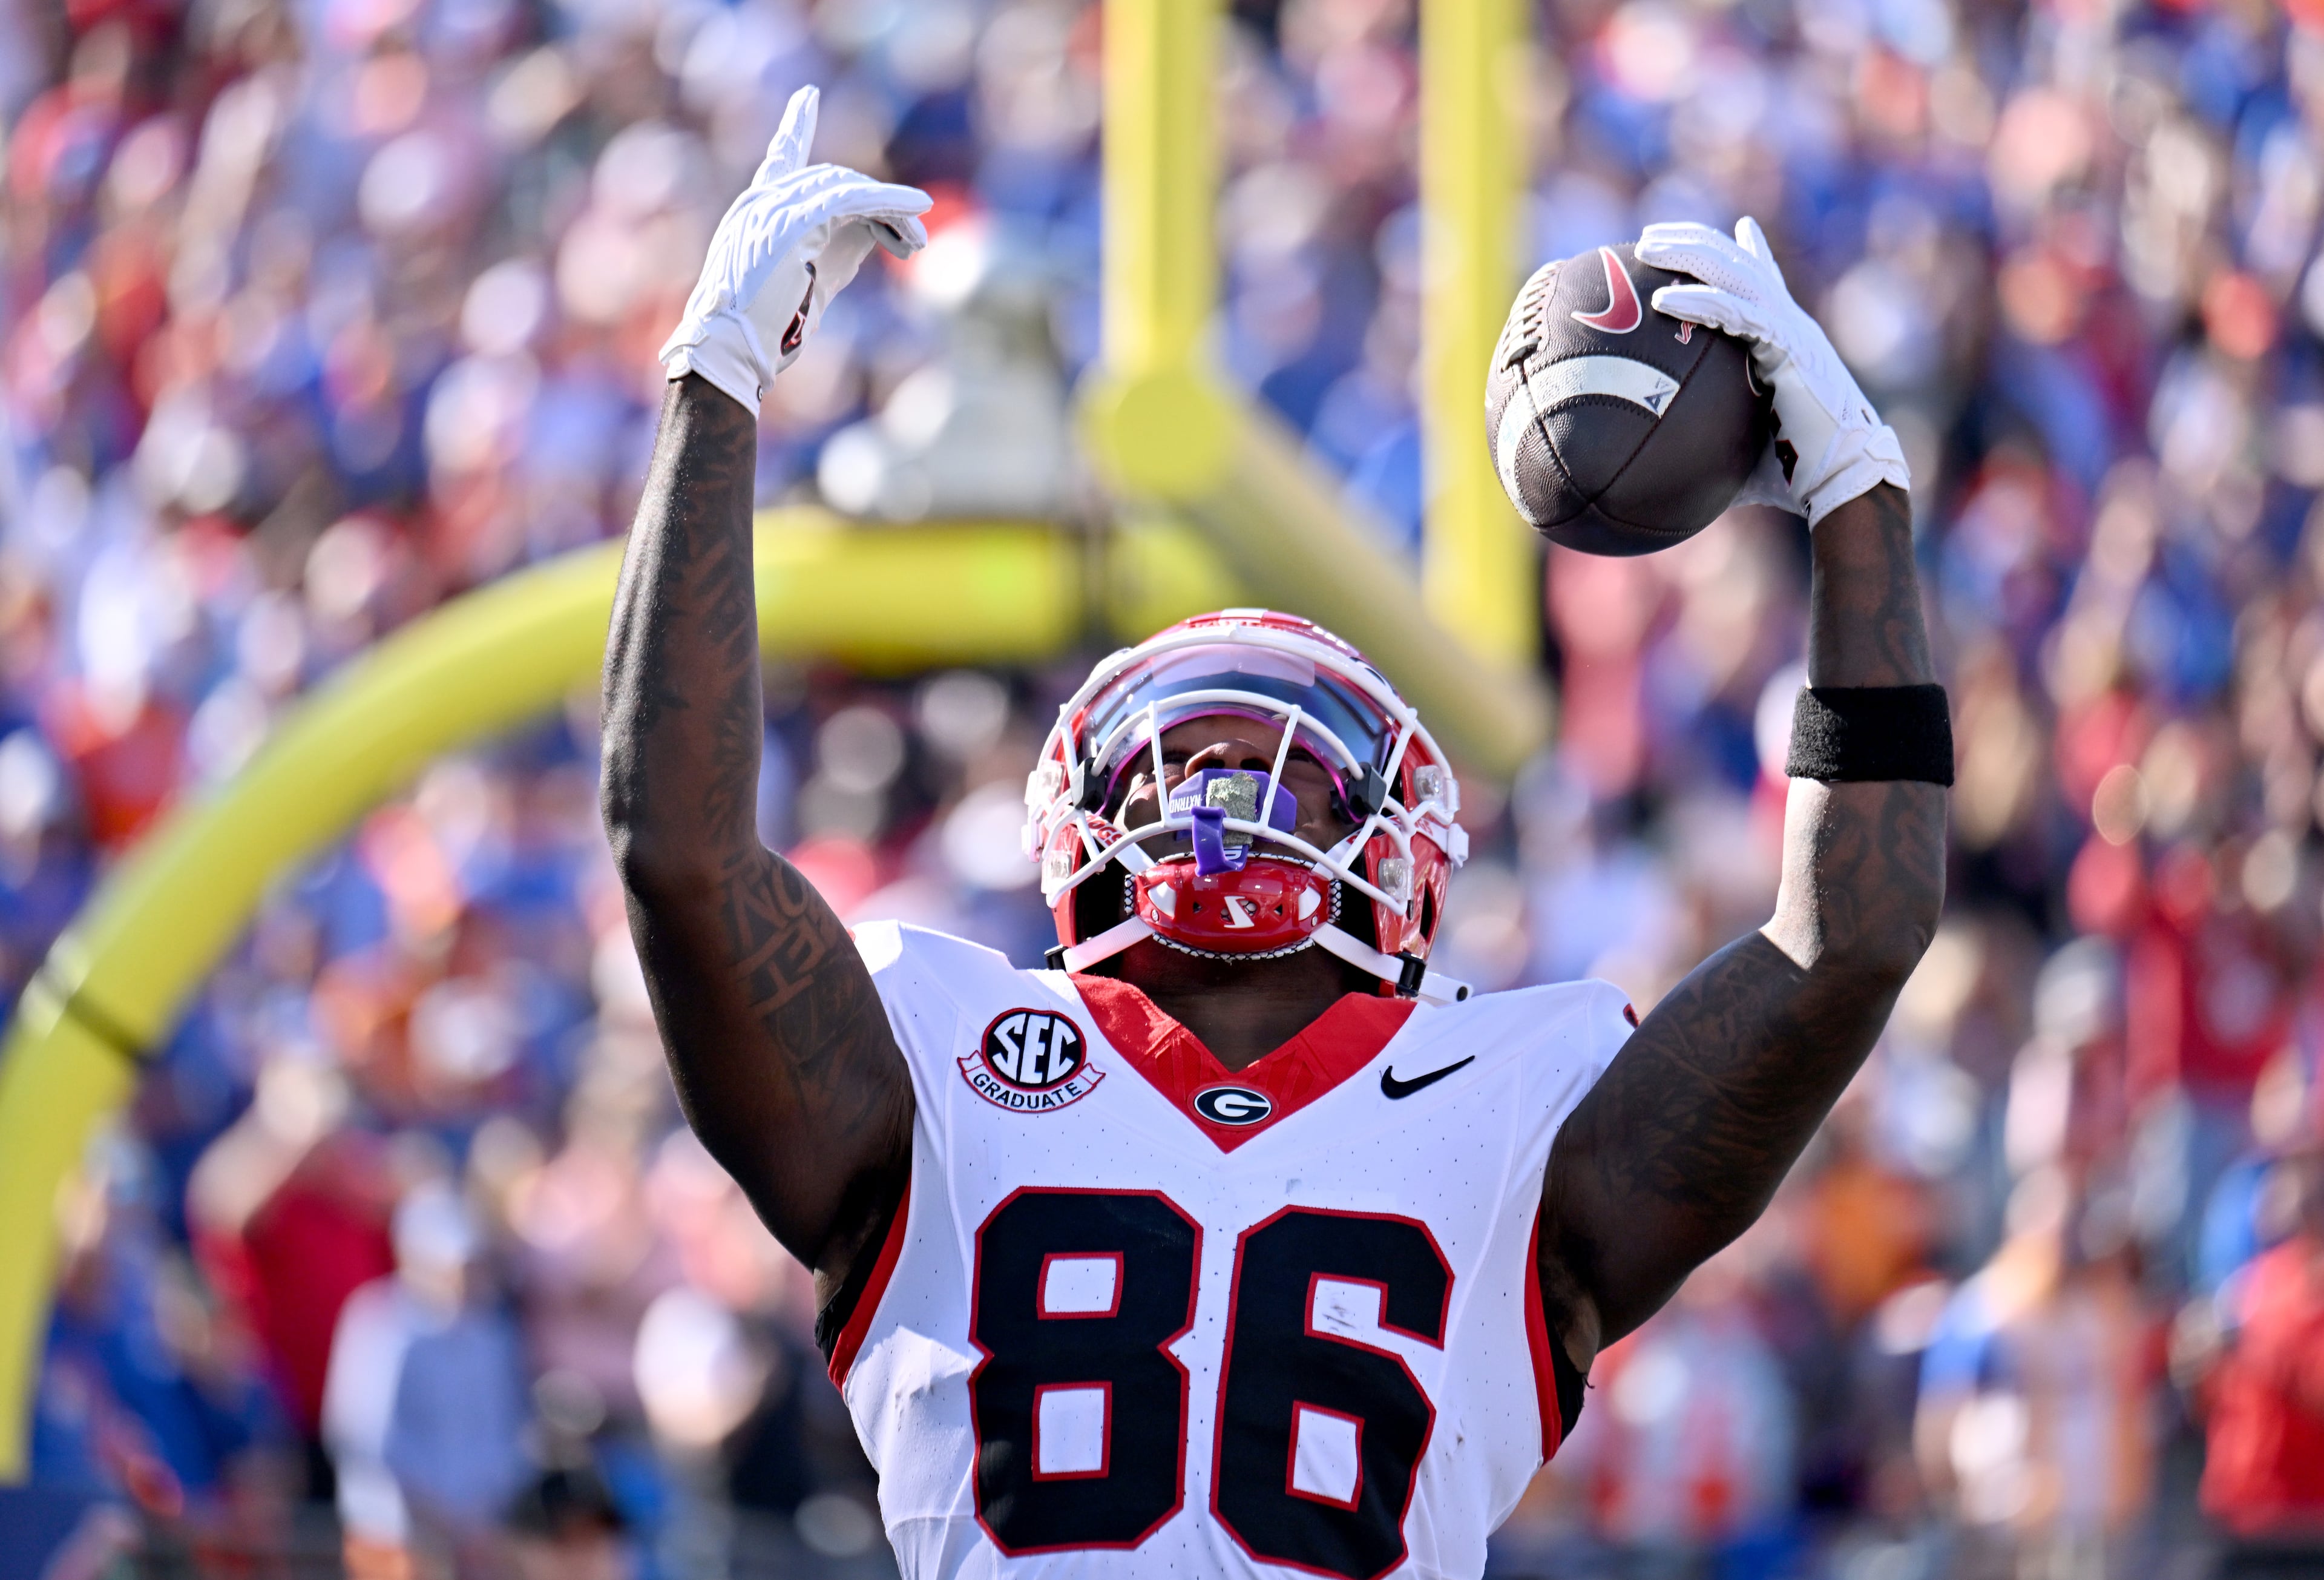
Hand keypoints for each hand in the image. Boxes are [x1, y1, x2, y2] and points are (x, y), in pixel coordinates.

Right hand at [659, 87, 931, 416]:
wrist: (732, 350)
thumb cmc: (766, 332)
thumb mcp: (807, 282)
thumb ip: (835, 249)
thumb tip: (877, 232)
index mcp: (756, 213)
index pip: (780, 157)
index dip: (796, 126)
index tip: (808, 97)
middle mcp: (761, 201)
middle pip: (832, 179)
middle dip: (879, 204)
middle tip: (915, 240)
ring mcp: (773, 206)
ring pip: (846, 187)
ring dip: (891, 210)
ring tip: (919, 241)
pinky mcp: (793, 220)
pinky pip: (852, 198)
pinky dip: (890, 202)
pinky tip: (918, 210)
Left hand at [1635, 217, 1909, 526]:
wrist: (1841, 483)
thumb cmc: (1791, 477)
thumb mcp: (1739, 445)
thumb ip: (1707, 435)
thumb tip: (1658, 464)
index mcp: (1787, 340)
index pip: (1766, 283)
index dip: (1750, 252)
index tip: (1737, 229)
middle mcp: (1791, 325)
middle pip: (1739, 263)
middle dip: (1695, 243)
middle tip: (1651, 237)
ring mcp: (1793, 331)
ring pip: (1737, 273)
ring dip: (1689, 255)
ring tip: (1645, 248)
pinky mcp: (1791, 347)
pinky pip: (1740, 313)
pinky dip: (1701, 302)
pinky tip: (1663, 299)